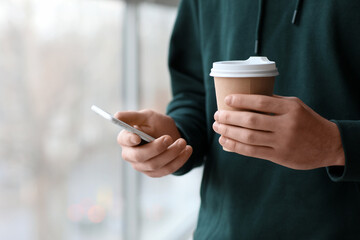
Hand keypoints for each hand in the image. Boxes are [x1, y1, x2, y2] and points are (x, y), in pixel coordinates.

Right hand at [115, 109, 191, 176]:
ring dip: (171, 153)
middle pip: (139, 157)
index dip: (129, 140)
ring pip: (155, 165)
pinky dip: (179, 160)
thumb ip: (133, 117)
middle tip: (169, 138)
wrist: (171, 135)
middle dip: (156, 148)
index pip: (123, 141)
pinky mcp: (155, 172)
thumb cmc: (155, 124)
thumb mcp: (146, 116)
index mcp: (126, 139)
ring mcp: (142, 166)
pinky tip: (188, 150)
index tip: (137, 137)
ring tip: (183, 142)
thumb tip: (116, 116)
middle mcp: (131, 155)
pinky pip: (167, 170)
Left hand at [212, 94, 344, 169]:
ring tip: (217, 128)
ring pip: (249, 138)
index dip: (241, 100)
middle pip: (251, 121)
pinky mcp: (280, 157)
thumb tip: (246, 99)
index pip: (261, 101)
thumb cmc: (307, 121)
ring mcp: (283, 142)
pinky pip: (253, 152)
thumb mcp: (296, 106)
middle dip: (229, 118)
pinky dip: (236, 147)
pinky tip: (225, 141)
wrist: (329, 145)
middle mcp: (287, 125)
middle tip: (217, 115)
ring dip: (229, 132)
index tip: (227, 99)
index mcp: (291, 108)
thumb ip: (274, 103)